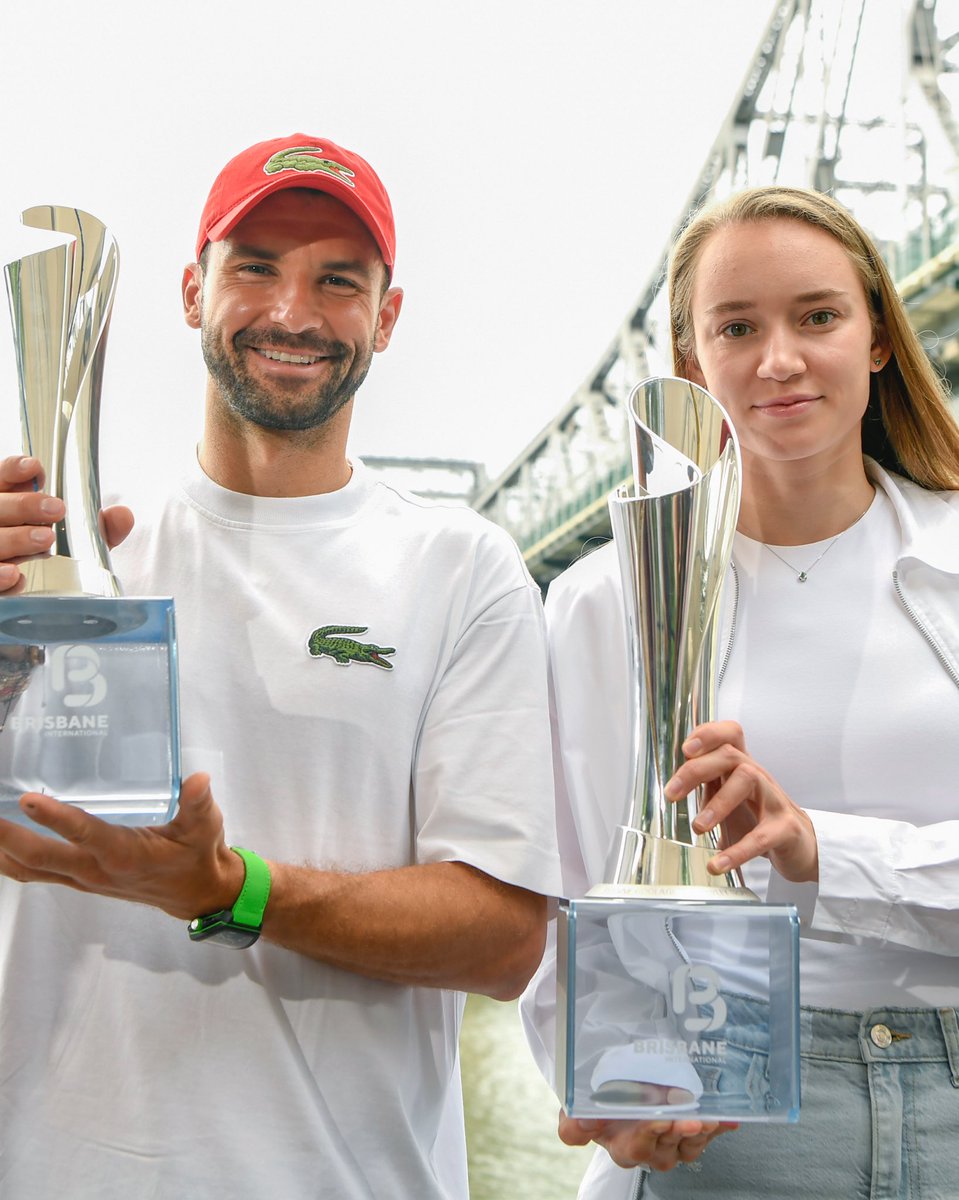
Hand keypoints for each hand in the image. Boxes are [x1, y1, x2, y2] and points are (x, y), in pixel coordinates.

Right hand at [0, 455, 133, 592]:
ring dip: (16, 538)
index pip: (4, 478)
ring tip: (46, 538)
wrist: (41, 598)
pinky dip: (0, 577)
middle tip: (58, 509)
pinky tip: (16, 575)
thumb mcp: (80, 542)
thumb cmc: (54, 561)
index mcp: (10, 505)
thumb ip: (101, 529)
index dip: (15, 470)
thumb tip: (124, 515)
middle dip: (25, 505)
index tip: (36, 468)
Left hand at [0, 773, 243, 919]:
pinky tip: (0, 843)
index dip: (56, 818)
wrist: (196, 893)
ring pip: (31, 868)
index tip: (29, 800)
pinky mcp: (81, 879)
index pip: (85, 835)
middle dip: (7, 838)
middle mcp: (97, 870)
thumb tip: (198, 779)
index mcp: (125, 855)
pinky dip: (11, 860)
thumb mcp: (205, 826)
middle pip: (41, 858)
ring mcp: (85, 878)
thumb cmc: (198, 855)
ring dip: (3, 850)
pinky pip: (36, 872)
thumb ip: (198, 803)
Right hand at [558, 1108, 736, 1171]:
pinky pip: (709, 1134)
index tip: (658, 1119)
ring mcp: (674, 1142)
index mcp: (623, 1145)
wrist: (616, 1090)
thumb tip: (582, 1123)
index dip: (649, 1133)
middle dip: (681, 1131)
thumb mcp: (576, 1111)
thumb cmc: (598, 1103)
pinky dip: (721, 1126)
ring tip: (709, 1118)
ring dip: (701, 1132)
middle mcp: (651, 1148)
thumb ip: (574, 1123)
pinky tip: (730, 1119)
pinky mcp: (691, 1132)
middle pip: (669, 1146)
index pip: (636, 1145)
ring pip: (691, 1144)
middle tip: (691, 1118)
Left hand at [665, 720, 817, 881]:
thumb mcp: (729, 798)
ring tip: (698, 828)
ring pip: (748, 779)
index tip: (685, 750)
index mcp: (742, 768)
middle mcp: (759, 777)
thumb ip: (706, 787)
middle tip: (671, 795)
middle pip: (730, 754)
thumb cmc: (759, 818)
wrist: (801, 846)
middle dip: (696, 770)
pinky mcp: (787, 829)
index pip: (730, 734)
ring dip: (718, 803)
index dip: (708, 734)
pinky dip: (737, 851)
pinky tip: (717, 864)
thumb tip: (670, 787)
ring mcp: (775, 800)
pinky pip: (761, 836)